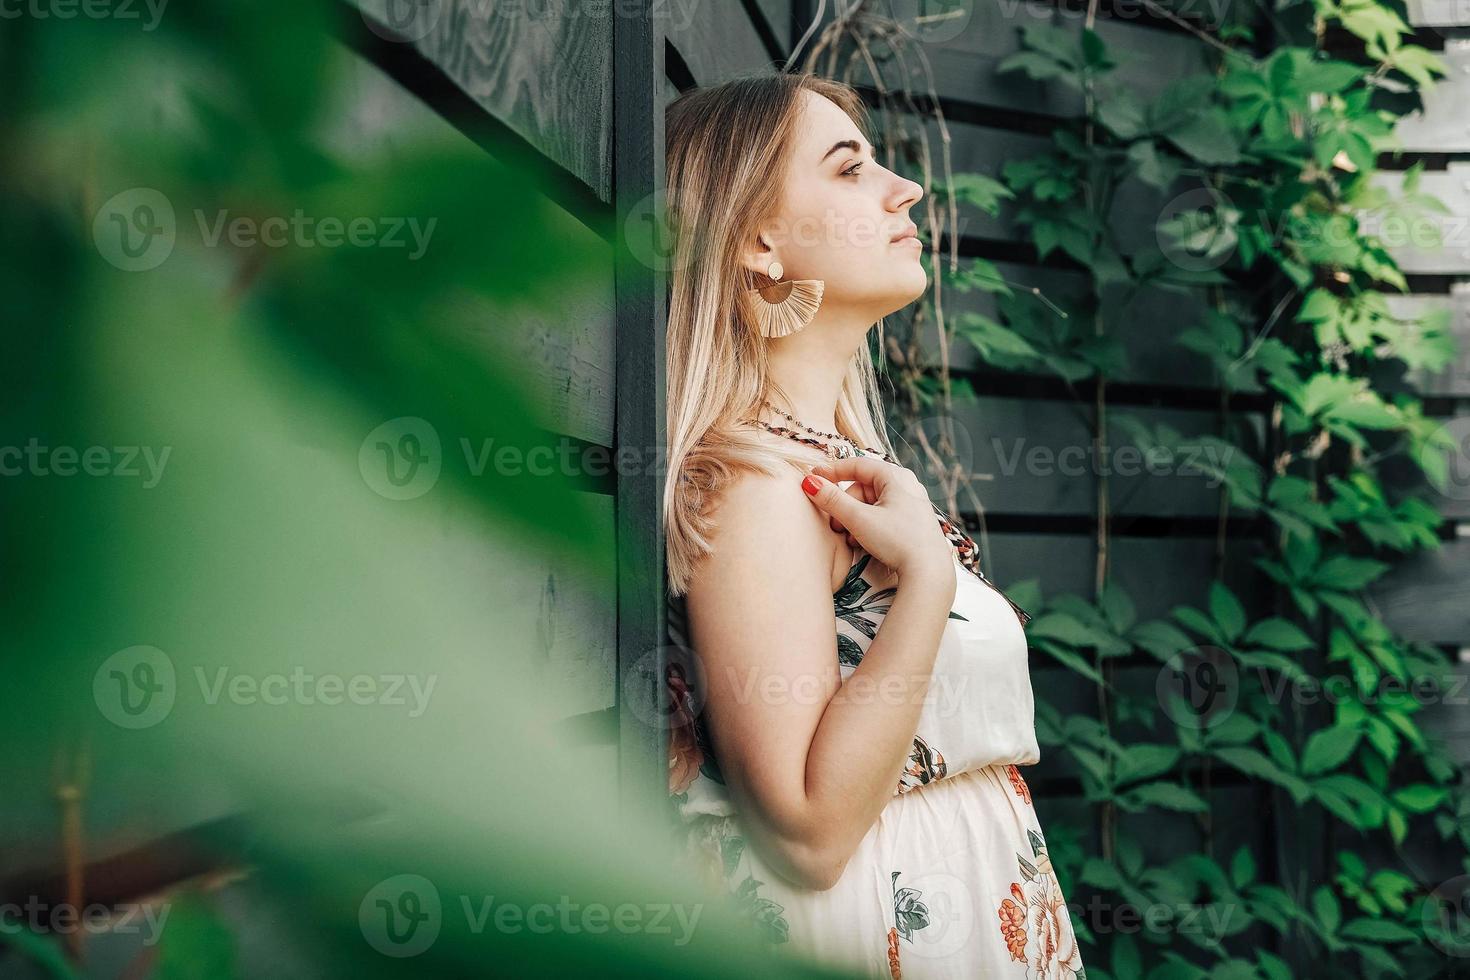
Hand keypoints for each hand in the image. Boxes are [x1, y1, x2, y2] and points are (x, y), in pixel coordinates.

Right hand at [800, 456, 953, 582]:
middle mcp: (906, 485)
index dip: (832, 471)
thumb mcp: (860, 519)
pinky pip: (882, 515)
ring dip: (854, 519)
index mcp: (895, 476)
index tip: (812, 478)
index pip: (857, 465)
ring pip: (871, 503)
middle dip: (845, 505)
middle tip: (834, 525)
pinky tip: (863, 542)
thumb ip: (833, 500)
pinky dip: (868, 525)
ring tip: (850, 538)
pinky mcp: (912, 521)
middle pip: (862, 487)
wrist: (929, 572)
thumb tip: (810, 483)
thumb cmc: (898, 541)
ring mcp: (910, 503)